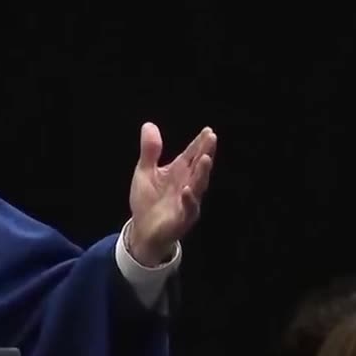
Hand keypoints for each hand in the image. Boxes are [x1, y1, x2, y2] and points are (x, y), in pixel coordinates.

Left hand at [127, 122, 216, 265]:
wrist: (143, 230)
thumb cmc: (147, 200)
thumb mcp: (145, 172)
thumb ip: (150, 151)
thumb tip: (149, 125)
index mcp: (179, 172)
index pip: (191, 155)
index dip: (199, 144)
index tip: (207, 131)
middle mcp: (187, 184)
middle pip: (199, 167)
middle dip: (206, 152)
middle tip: (212, 138)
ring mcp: (187, 201)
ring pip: (198, 185)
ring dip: (203, 173)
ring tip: (206, 158)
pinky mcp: (183, 218)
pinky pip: (189, 208)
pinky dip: (189, 199)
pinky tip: (188, 189)